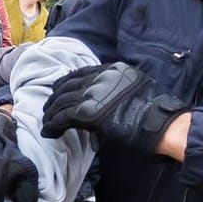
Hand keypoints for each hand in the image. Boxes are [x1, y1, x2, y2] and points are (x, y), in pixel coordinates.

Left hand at [41, 62, 187, 154]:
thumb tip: (109, 94)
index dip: (65, 82)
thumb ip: (118, 84)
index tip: (57, 89)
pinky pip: (63, 117)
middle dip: (55, 97)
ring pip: (62, 101)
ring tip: (46, 121)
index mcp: (111, 69)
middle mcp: (99, 78)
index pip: (80, 73)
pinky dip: (53, 125)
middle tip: (47, 107)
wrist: (156, 122)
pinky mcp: (87, 112)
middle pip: (68, 86)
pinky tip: (49, 131)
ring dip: (51, 113)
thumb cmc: (151, 109)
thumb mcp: (136, 85)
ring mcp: (92, 94)